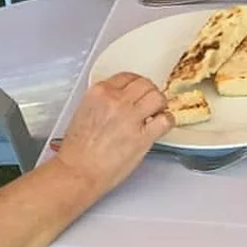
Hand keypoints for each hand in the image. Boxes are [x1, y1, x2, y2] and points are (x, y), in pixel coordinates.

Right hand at [55, 73, 172, 197]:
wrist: (80, 170)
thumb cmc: (79, 148)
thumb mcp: (85, 112)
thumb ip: (103, 102)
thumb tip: (120, 103)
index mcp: (99, 92)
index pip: (127, 77)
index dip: (137, 85)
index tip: (140, 93)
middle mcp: (115, 100)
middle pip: (145, 84)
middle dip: (151, 93)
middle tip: (151, 104)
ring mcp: (130, 118)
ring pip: (157, 97)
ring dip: (161, 104)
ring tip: (157, 114)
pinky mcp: (142, 137)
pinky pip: (165, 120)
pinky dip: (168, 121)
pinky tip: (162, 126)